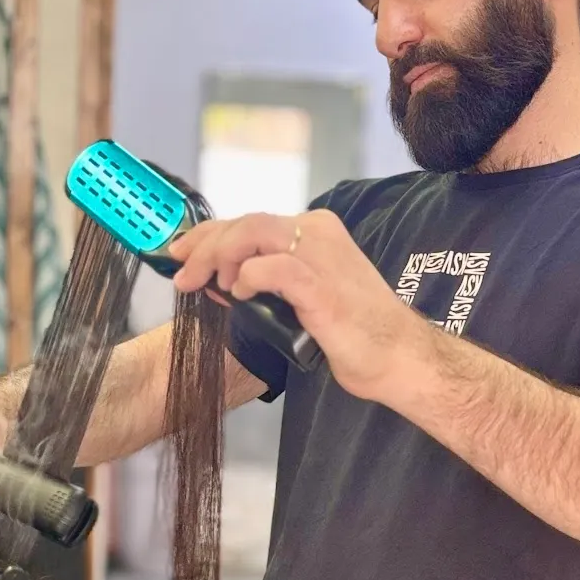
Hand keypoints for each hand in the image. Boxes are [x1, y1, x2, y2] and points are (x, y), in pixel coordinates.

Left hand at [168, 209, 423, 399]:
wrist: (399, 357)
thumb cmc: (353, 332)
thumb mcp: (300, 298)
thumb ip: (266, 282)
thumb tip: (217, 281)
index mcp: (315, 230)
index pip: (250, 221)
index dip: (209, 234)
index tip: (181, 252)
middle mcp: (318, 233)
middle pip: (246, 223)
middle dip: (204, 246)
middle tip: (182, 275)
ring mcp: (321, 256)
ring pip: (253, 233)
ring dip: (219, 257)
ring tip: (209, 286)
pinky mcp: (321, 285)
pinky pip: (272, 268)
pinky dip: (248, 278)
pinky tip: (240, 295)